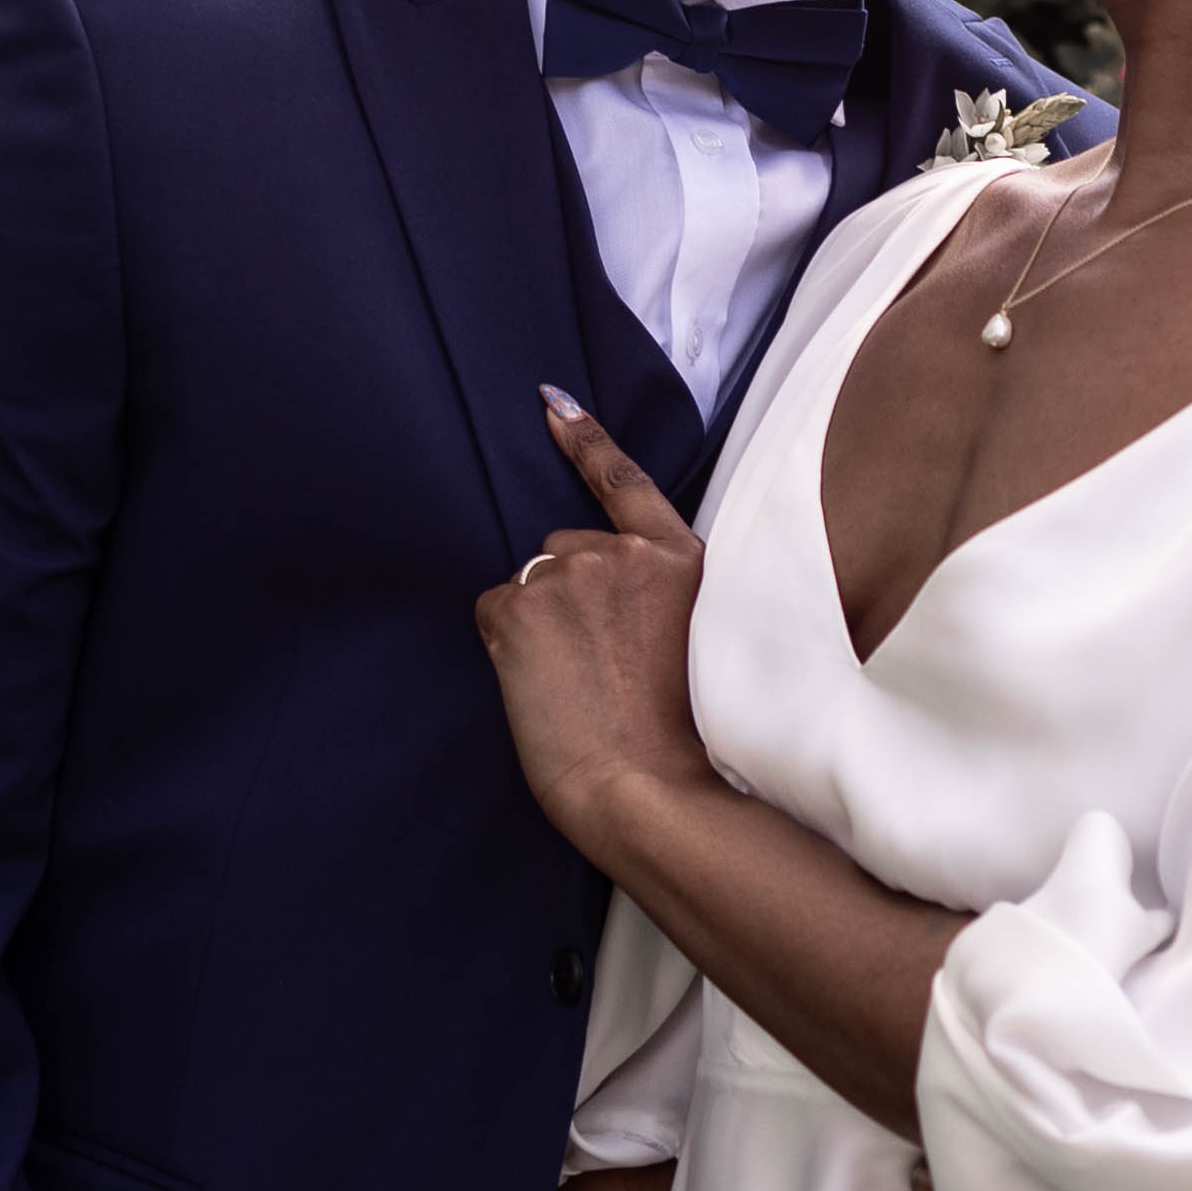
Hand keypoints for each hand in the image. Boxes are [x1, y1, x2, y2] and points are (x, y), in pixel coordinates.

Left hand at [472, 388, 709, 852]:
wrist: (650, 788)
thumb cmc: (681, 741)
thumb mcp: (697, 643)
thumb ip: (656, 595)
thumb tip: (592, 590)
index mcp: (683, 562)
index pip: (626, 481)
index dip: (586, 438)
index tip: (552, 402)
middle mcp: (626, 554)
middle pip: (564, 552)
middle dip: (565, 597)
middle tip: (594, 668)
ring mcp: (570, 575)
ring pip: (527, 586)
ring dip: (536, 625)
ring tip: (573, 685)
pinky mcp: (518, 606)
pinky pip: (494, 613)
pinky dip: (505, 648)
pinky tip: (539, 687)